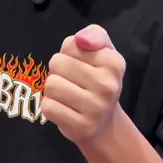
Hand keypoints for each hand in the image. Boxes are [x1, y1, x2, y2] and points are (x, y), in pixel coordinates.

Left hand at [42, 25, 125, 146]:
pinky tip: (65, 109)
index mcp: (114, 62)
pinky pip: (48, 107)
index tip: (83, 64)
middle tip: (73, 81)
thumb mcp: (102, 51)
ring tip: (68, 95)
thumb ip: (93, 34)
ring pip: (51, 85)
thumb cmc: (99, 80)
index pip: (71, 44)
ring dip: (53, 89)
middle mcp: (108, 85)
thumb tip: (81, 39)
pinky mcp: (81, 127)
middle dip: (59, 70)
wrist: (105, 124)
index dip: (70, 52)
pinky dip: (51, 107)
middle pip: (57, 63)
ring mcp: (96, 109)